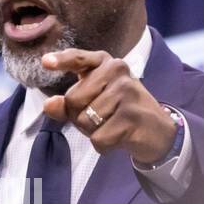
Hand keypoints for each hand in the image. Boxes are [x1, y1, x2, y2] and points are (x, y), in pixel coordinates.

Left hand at [40, 48, 176, 164]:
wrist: (158, 131)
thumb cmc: (119, 113)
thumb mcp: (94, 103)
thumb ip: (68, 104)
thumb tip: (48, 104)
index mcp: (106, 63)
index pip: (79, 58)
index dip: (61, 61)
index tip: (45, 62)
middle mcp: (117, 71)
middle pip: (73, 99)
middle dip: (79, 116)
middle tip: (102, 117)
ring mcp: (126, 92)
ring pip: (85, 121)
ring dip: (93, 132)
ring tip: (113, 126)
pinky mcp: (131, 116)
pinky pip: (99, 138)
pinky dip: (104, 145)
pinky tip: (119, 138)